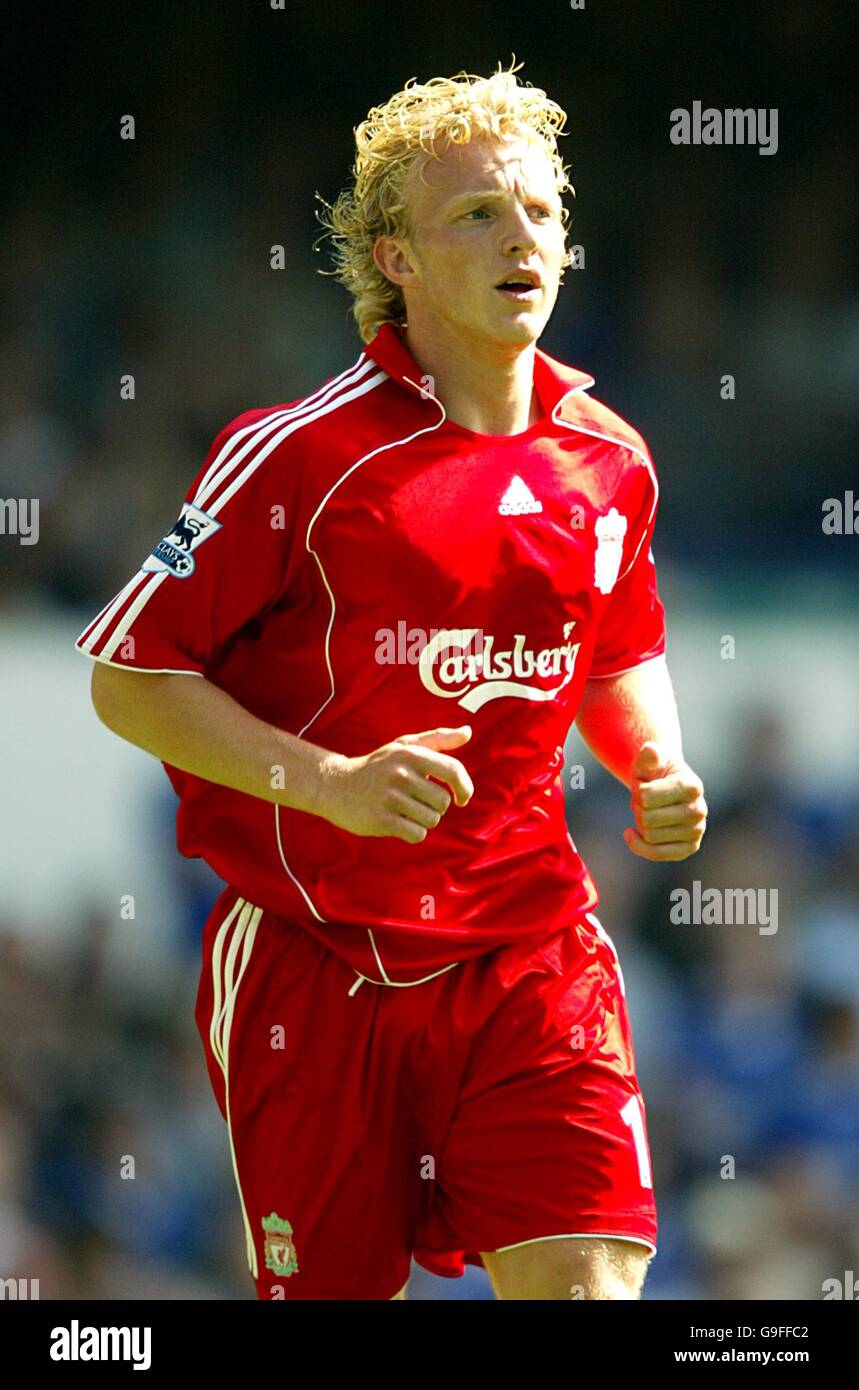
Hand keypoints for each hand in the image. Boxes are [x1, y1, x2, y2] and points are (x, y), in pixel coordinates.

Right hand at [316, 726, 473, 842]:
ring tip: (404, 810)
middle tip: (414, 800)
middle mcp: (401, 774)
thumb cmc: (378, 766)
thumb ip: (438, 739)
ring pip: (431, 819)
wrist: (336, 785)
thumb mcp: (404, 746)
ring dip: (423, 820)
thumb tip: (468, 732)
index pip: (453, 770)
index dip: (465, 787)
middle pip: (443, 802)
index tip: (462, 798)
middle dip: (434, 806)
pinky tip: (398, 822)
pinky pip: (417, 834)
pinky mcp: (382, 820)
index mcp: (411, 754)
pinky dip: (413, 832)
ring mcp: (390, 797)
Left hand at [623, 741, 706, 861]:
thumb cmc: (655, 771)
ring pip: (649, 836)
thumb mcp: (649, 759)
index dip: (637, 791)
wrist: (665, 787)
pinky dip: (638, 845)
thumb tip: (651, 751)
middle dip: (637, 808)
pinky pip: (656, 854)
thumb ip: (649, 754)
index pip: (647, 797)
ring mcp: (696, 831)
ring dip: (639, 823)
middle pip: (647, 819)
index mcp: (692, 786)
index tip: (643, 785)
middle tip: (643, 800)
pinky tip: (631, 832)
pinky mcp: (689, 848)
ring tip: (647, 811)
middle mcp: (699, 810)